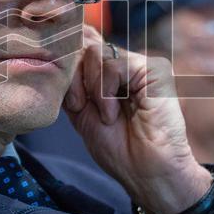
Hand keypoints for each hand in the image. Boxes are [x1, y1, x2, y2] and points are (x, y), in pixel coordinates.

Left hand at [63, 26, 213, 213]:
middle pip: (84, 44)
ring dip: (91, 90)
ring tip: (106, 115)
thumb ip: (71, 81)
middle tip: (82, 106)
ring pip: (95, 52)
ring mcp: (139, 64)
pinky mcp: (154, 68)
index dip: (67, 59)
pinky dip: (105, 92)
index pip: (81, 41)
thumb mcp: (80, 111)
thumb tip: (59, 49)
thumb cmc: (117, 148)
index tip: (70, 94)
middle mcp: (124, 62)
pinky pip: (113, 64)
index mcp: (107, 70)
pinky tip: (114, 113)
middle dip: (74, 79)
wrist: (145, 171)